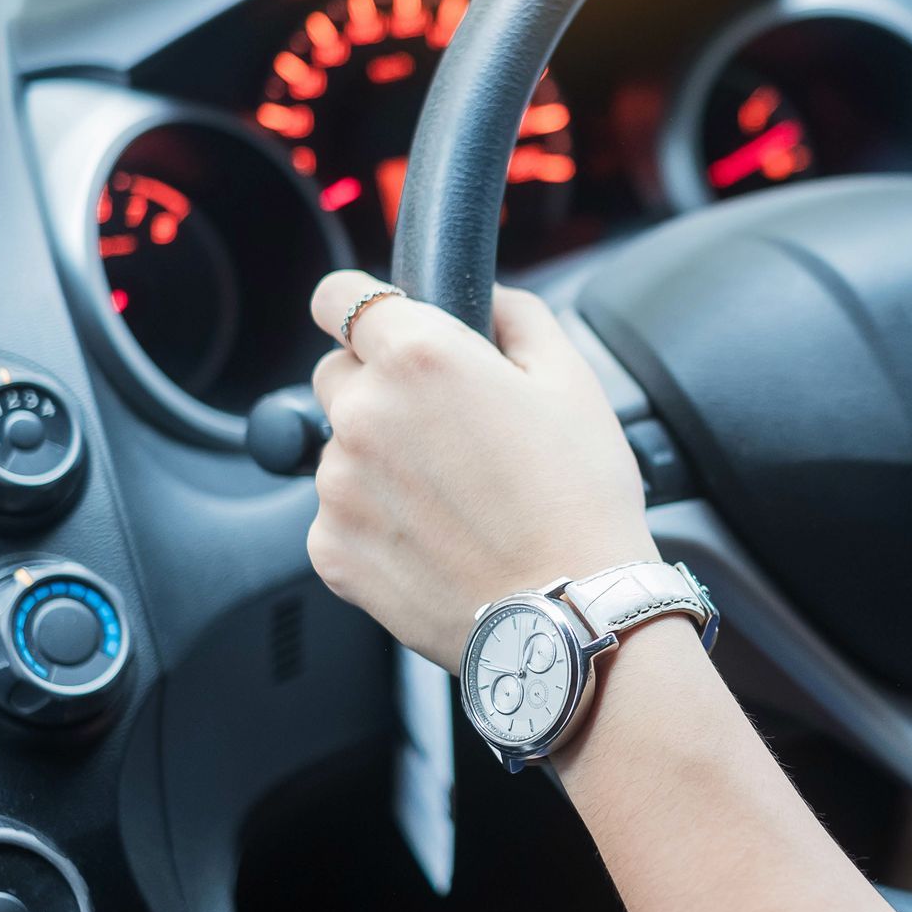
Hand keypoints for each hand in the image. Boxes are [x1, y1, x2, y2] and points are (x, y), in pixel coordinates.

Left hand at [305, 270, 656, 667]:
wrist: (571, 615)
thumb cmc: (581, 501)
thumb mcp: (575, 382)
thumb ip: (519, 315)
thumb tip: (489, 299)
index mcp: (418, 357)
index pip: (339, 296)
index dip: (364, 305)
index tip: (380, 323)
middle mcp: (362, 414)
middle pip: (338, 374)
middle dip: (382, 388)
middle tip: (451, 429)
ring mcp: (338, 487)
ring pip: (343, 450)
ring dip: (383, 460)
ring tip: (458, 498)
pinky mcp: (331, 550)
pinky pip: (342, 515)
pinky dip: (379, 521)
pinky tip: (440, 538)